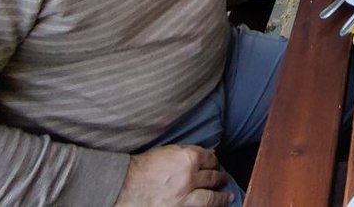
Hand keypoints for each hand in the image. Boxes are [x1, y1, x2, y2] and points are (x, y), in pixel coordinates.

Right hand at [113, 145, 229, 206]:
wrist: (125, 186)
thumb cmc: (143, 167)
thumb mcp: (167, 151)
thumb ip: (186, 153)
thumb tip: (202, 156)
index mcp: (188, 158)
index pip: (210, 158)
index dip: (214, 161)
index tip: (215, 164)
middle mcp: (190, 177)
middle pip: (213, 177)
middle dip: (219, 177)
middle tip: (222, 179)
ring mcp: (185, 197)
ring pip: (211, 197)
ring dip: (221, 197)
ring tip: (227, 196)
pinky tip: (213, 206)